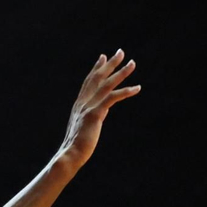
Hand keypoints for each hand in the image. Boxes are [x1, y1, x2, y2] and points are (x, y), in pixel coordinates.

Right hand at [57, 50, 139, 168]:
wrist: (69, 154)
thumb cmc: (75, 147)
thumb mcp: (82, 129)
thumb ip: (88, 119)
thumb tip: (94, 118)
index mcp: (79, 105)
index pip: (88, 82)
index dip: (96, 69)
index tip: (103, 57)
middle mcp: (83, 102)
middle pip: (97, 78)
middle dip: (109, 64)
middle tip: (120, 52)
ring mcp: (88, 107)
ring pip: (106, 84)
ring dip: (121, 73)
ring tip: (132, 63)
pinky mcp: (95, 114)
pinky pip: (113, 98)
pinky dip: (126, 91)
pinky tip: (137, 88)